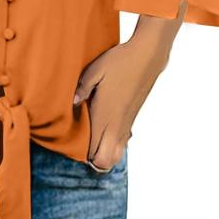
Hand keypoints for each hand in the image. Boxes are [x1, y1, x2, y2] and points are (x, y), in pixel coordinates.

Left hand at [74, 7, 184, 169]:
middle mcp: (116, 124)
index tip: (71, 145)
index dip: (82, 155)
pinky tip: (104, 127)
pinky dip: (113, 143)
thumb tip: (73, 103)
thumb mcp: (94, 70)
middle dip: (94, 160)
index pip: (94, 152)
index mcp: (104, 116)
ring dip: (104, 153)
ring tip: (92, 139)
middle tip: (80, 145)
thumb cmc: (119, 61)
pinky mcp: (133, 118)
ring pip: (116, 154)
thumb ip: (82, 89)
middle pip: (106, 161)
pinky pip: (122, 142)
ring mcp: (126, 123)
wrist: (147, 57)